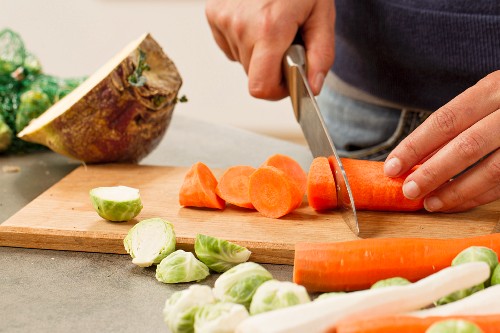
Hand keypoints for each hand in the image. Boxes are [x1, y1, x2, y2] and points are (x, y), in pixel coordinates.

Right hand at [205, 0, 334, 99]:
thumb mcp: (322, 14)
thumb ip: (320, 55)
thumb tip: (312, 88)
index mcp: (269, 28)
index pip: (261, 87)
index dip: (277, 91)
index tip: (288, 80)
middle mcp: (240, 25)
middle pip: (253, 76)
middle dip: (272, 67)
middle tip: (286, 42)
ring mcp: (223, 19)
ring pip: (242, 61)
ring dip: (258, 52)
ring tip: (272, 25)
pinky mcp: (213, 14)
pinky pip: (230, 46)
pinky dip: (244, 41)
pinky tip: (255, 20)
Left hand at [384, 71, 499, 211]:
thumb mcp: (490, 97)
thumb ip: (460, 123)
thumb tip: (417, 158)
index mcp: (494, 88)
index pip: (446, 120)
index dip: (415, 146)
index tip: (392, 166)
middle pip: (466, 146)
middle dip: (433, 173)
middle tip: (408, 191)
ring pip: (492, 170)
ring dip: (456, 191)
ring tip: (430, 203)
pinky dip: (481, 195)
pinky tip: (458, 202)